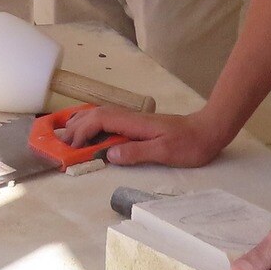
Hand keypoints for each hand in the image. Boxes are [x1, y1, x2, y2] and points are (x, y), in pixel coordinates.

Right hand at [59, 105, 229, 167]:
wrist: (208, 130)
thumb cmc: (189, 144)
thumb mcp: (164, 151)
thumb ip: (136, 152)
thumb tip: (108, 154)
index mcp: (134, 123)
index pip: (100, 119)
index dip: (82, 131)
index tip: (72, 146)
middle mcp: (131, 118)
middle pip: (96, 114)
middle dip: (76, 126)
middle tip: (62, 143)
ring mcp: (134, 120)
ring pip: (102, 115)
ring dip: (83, 123)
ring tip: (68, 135)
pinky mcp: (138, 125)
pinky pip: (110, 121)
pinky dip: (95, 124)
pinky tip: (92, 133)